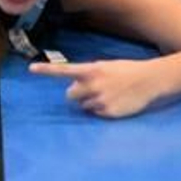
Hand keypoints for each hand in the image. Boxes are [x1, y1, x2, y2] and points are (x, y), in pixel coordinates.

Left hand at [30, 59, 156, 117]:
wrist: (150, 80)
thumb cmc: (127, 71)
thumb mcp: (106, 66)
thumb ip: (89, 75)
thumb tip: (74, 89)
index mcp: (92, 70)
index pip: (64, 70)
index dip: (47, 70)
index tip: (31, 69)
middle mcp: (93, 85)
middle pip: (70, 95)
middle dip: (76, 94)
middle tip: (90, 90)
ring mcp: (100, 100)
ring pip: (83, 106)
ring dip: (90, 102)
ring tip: (108, 94)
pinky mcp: (108, 113)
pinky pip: (96, 114)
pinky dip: (102, 110)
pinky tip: (115, 102)